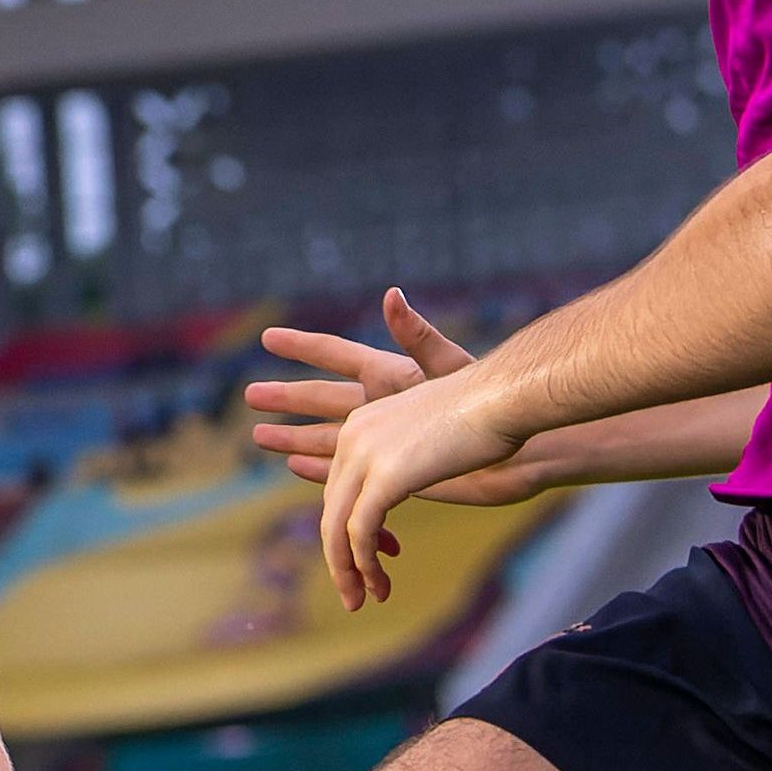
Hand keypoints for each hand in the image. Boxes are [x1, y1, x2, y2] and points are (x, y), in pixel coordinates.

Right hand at [250, 289, 474, 486]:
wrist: (521, 450)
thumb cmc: (493, 404)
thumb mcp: (451, 365)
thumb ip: (418, 336)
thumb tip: (392, 295)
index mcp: (393, 376)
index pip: (337, 356)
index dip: (303, 347)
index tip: (269, 337)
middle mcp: (383, 407)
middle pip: (323, 400)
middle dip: (288, 398)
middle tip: (250, 394)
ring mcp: (388, 441)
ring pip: (329, 439)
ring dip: (296, 438)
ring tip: (261, 437)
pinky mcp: (395, 474)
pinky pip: (347, 473)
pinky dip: (321, 471)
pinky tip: (296, 468)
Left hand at [320, 371, 525, 608]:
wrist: (506, 397)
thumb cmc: (489, 414)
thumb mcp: (434, 437)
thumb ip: (412, 461)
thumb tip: (410, 482)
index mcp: (362, 424)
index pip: (340, 488)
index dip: (351, 529)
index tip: (379, 554)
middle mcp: (353, 436)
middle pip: (332, 509)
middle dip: (342, 556)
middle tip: (356, 592)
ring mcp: (364, 454)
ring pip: (336, 526)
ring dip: (348, 570)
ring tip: (363, 599)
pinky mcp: (384, 477)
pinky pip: (360, 532)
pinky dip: (364, 564)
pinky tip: (379, 585)